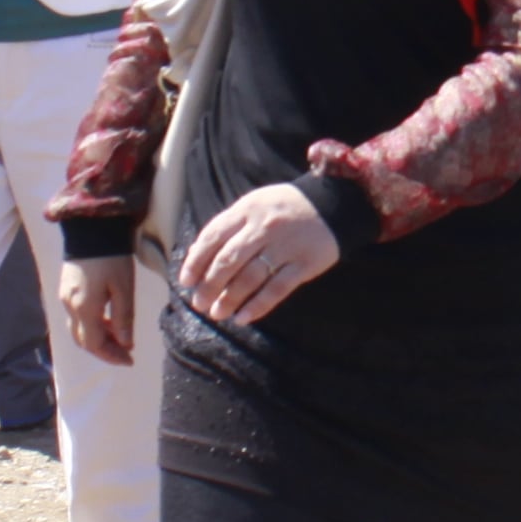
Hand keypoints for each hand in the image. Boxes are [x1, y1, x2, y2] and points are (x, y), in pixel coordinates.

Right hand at [60, 253, 139, 365]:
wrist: (91, 229)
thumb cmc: (112, 258)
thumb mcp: (124, 288)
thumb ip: (123, 318)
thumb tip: (126, 343)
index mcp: (84, 308)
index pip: (94, 344)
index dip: (111, 356)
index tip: (129, 359)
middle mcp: (70, 306)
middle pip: (83, 340)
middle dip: (104, 350)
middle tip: (125, 352)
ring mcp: (65, 297)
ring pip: (78, 329)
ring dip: (98, 338)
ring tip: (119, 336)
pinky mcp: (66, 289)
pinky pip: (76, 317)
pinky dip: (91, 325)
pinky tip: (107, 319)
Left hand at [176, 182, 343, 327]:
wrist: (334, 204)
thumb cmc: (284, 207)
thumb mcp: (254, 205)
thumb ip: (228, 226)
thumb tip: (195, 254)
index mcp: (247, 210)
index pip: (213, 237)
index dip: (196, 261)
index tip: (186, 282)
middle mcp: (264, 226)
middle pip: (229, 260)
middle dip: (210, 285)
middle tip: (199, 303)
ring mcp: (286, 246)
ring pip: (250, 278)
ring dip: (230, 299)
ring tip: (217, 314)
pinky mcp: (305, 264)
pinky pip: (277, 289)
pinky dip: (258, 306)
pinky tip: (243, 318)